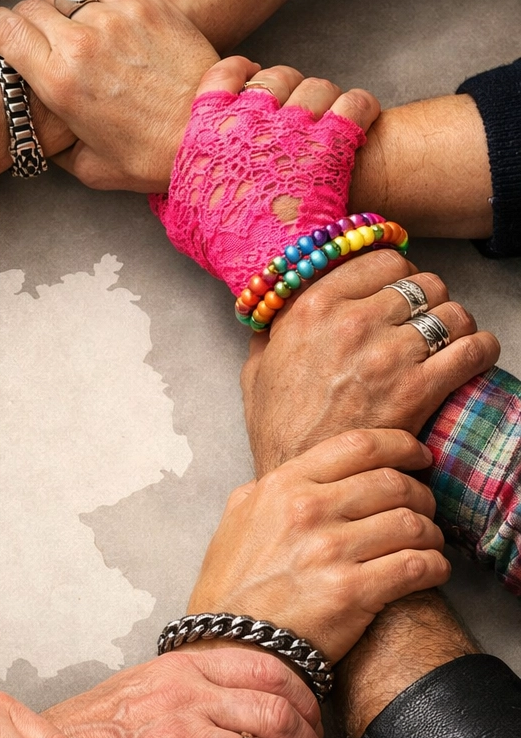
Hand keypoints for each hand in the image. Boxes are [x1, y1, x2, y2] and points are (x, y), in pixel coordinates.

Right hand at [0, 0, 218, 190]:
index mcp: (58, 82)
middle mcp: (82, 42)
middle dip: (30, 23)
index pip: (5, 28)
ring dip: (69, 12)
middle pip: (32, 6)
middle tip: (43, 43)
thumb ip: (56, 144)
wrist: (207, 133)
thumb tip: (42, 131)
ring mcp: (116, 16)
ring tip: (84, 37)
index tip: (6, 41)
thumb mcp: (88, 167)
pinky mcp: (147, 2)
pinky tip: (110, 22)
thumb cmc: (150, 156)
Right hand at [188, 429, 451, 661]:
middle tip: (423, 510)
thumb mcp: (237, 520)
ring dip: (430, 534)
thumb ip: (271, 490)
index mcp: (282, 486)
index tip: (418, 457)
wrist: (230, 645)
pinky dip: (434, 567)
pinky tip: (430, 572)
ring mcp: (329, 550)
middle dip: (421, 495)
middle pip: (394, 483)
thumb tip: (306, 475)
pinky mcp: (351, 591)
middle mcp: (307, 510)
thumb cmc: (232, 587)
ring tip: (426, 545)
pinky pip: (418, 566)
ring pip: (412, 523)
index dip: (402, 446)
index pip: (360, 445)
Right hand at [242, 251, 500, 473]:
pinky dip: (480, 351)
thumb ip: (270, 336)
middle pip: (423, 284)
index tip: (399, 292)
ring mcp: (387, 354)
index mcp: (311, 309)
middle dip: (429, 302)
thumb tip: (275, 316)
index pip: (381, 260)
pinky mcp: (417, 388)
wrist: (300, 476)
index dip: (397, 275)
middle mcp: (351, 322)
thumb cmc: (278, 430)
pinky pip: (472, 348)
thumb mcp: (256, 374)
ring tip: (448, 344)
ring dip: (455, 326)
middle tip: (423, 324)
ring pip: (452, 313)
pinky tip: (471, 360)